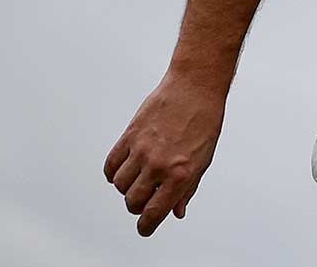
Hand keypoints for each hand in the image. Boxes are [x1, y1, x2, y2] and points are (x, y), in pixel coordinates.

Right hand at [103, 71, 227, 235]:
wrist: (195, 88)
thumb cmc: (205, 122)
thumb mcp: (203, 160)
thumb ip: (187, 188)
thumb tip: (176, 212)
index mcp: (180, 174)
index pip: (155, 213)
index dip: (146, 226)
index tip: (144, 228)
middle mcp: (159, 165)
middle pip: (133, 202)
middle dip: (137, 206)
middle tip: (145, 199)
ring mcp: (142, 150)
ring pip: (120, 185)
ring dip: (127, 188)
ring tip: (138, 179)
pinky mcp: (130, 136)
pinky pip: (111, 165)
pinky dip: (113, 173)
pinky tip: (124, 170)